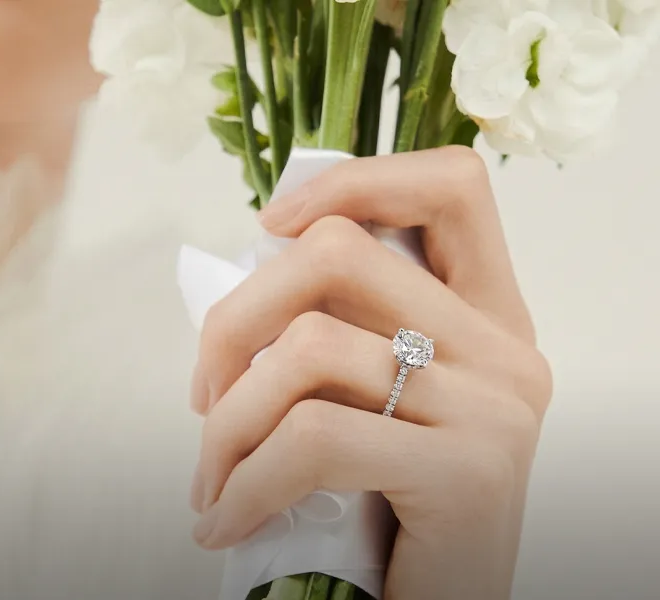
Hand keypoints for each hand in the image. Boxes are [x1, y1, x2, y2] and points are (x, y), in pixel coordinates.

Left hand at [189, 147, 551, 598]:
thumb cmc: (390, 511)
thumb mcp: (378, 405)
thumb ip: (344, 334)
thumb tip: (248, 280)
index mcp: (488, 316)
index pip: (450, 185)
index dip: (355, 180)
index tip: (270, 227)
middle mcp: (504, 348)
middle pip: (340, 251)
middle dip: (236, 319)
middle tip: (204, 394)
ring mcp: (495, 407)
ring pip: (308, 346)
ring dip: (228, 421)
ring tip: (213, 477)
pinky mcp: (469, 473)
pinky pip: (313, 437)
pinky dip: (244, 481)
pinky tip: (225, 521)